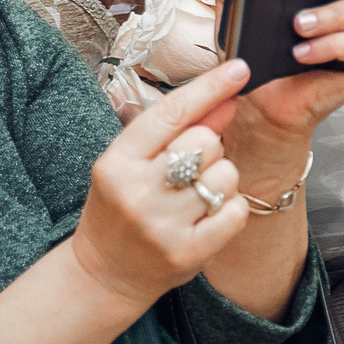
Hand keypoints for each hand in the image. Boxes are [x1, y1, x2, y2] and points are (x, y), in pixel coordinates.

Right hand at [68, 60, 250, 308]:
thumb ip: (178, 129)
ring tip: (196, 196)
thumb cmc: (119, 210)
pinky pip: (235, 211)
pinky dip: (231, 209)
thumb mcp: (134, 163)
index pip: (171, 112)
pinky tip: (208, 216)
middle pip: (206, 142)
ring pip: (226, 175)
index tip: (240, 69)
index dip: (210, 87)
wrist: (103, 274)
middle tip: (190, 170)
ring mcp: (161, 225)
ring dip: (222, 180)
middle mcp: (136, 192)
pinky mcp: (187, 253)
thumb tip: (226, 97)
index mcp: (116, 163)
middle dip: (210, 149)